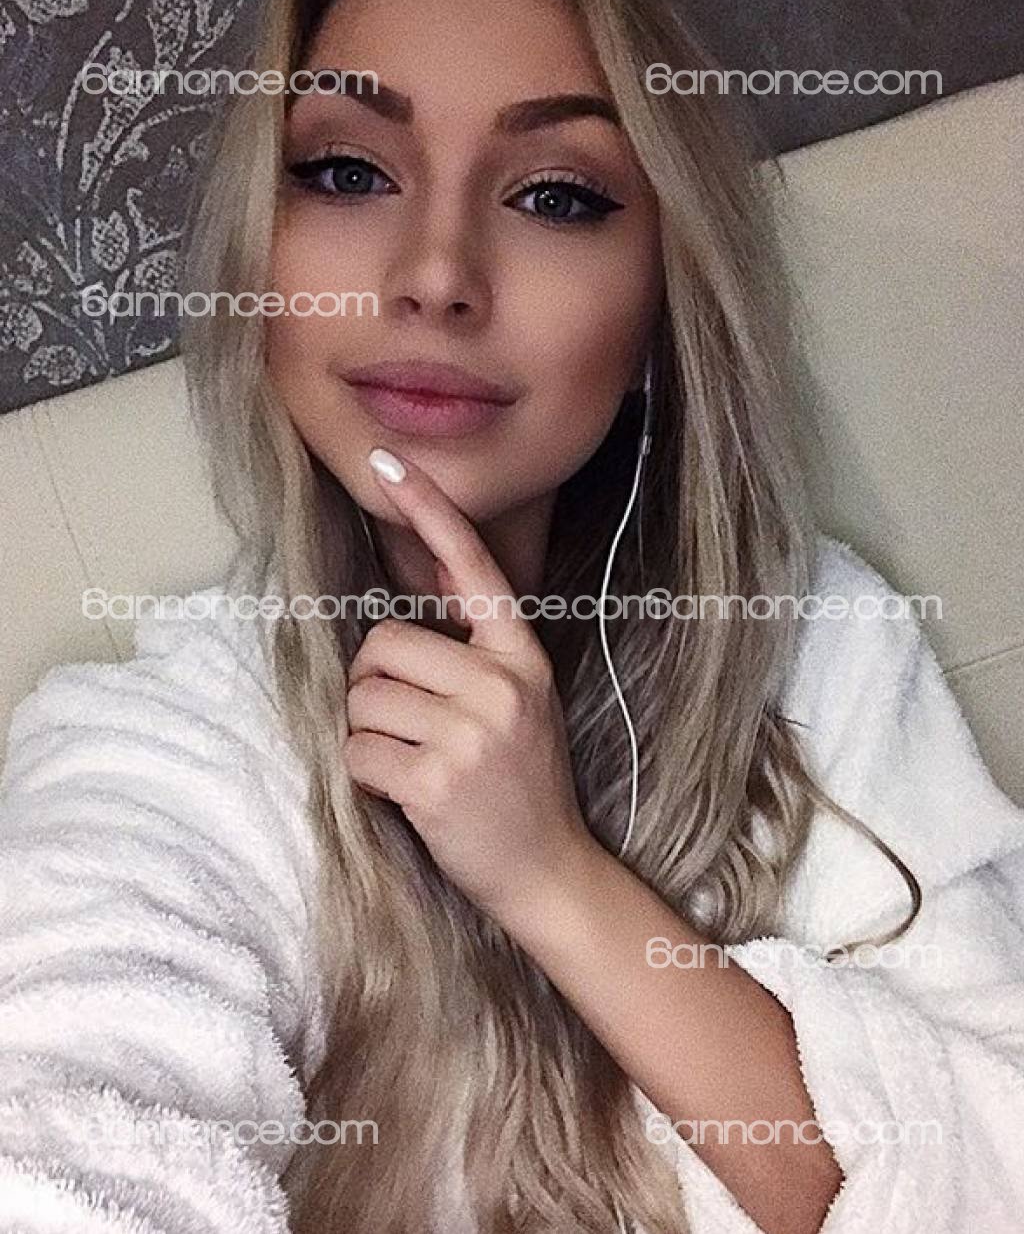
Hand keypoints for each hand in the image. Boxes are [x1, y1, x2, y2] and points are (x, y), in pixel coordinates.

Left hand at [341, 447, 597, 922]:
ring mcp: (471, 734)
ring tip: (413, 761)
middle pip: (381, 646)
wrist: (548, 869)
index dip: (428, 511)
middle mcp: (500, 685)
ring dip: (369, 733)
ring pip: (362, 701)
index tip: (387, 464)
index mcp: (521, 656)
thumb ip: (476, 649)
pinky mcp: (436, 781)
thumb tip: (420, 587)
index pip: (470, 568)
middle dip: (374, 686)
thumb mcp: (521, 700)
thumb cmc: (522, 781)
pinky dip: (364, 773)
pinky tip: (403, 791)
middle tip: (406, 725)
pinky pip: (357, 752)